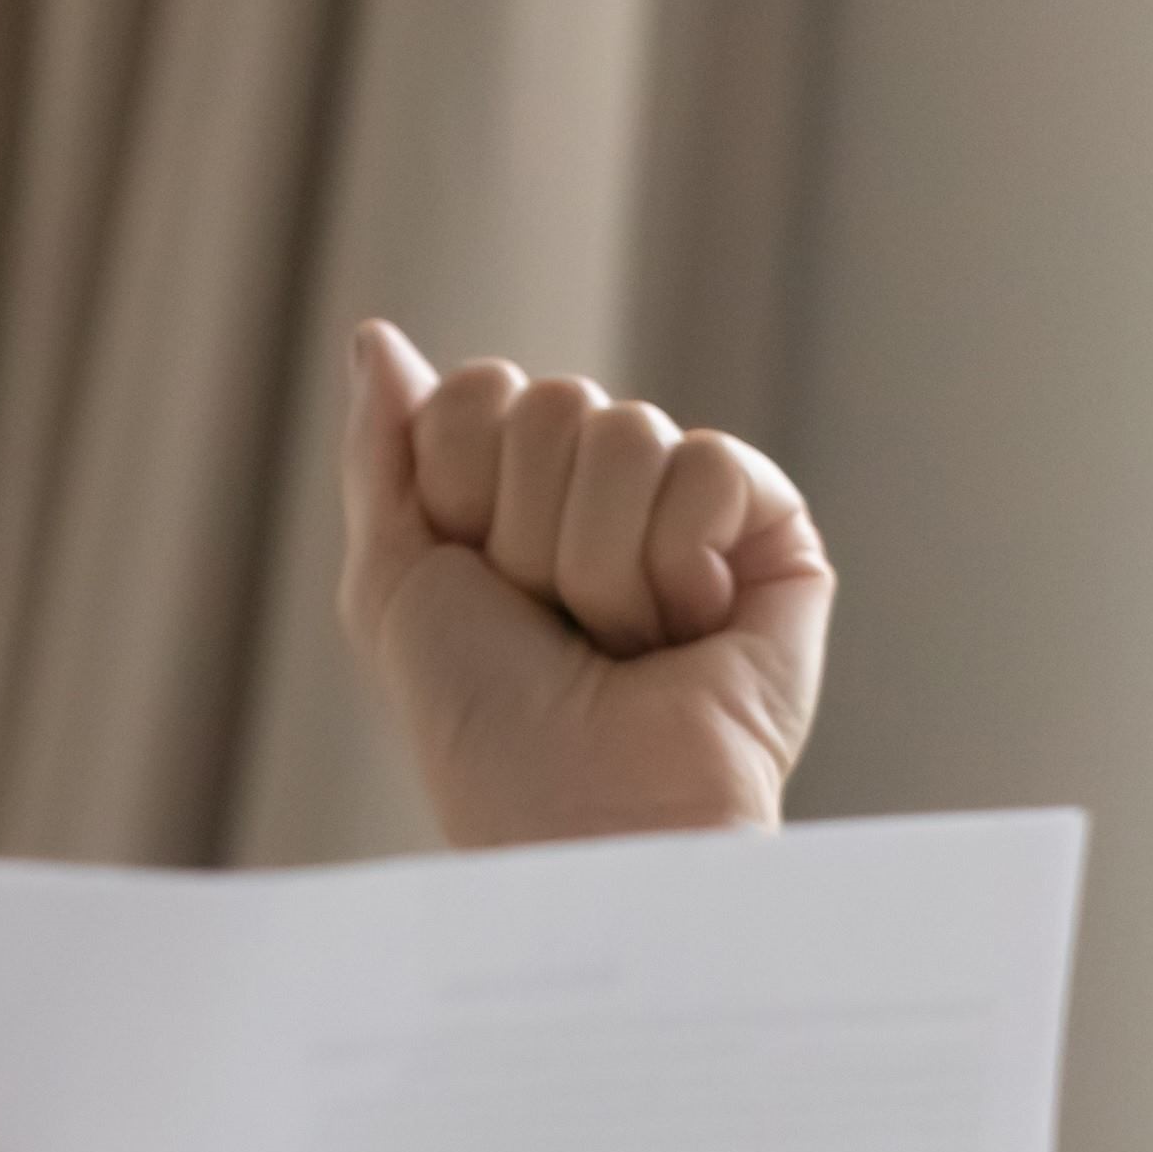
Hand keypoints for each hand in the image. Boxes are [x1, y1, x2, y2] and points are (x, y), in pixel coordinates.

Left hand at [336, 320, 832, 845]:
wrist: (579, 813)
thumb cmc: (482, 725)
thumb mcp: (393, 581)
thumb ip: (386, 452)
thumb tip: (377, 337)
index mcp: (516, 491)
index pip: (479, 391)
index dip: (457, 487)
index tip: (475, 582)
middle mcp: (605, 489)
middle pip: (550, 400)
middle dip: (526, 529)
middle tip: (552, 624)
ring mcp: (692, 509)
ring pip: (626, 430)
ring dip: (596, 562)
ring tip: (619, 643)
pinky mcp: (775, 533)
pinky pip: (711, 464)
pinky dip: (676, 562)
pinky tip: (687, 631)